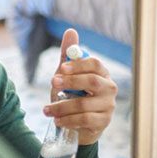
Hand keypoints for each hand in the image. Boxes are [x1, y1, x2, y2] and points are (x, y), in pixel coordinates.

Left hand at [42, 28, 117, 146]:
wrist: (78, 126)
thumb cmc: (74, 97)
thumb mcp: (68, 77)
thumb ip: (68, 57)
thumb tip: (70, 31)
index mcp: (102, 74)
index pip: (95, 64)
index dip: (78, 65)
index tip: (61, 68)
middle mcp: (109, 88)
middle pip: (92, 82)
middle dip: (70, 82)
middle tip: (52, 83)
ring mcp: (108, 106)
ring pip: (84, 104)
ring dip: (62, 106)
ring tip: (47, 109)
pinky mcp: (104, 122)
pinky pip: (85, 120)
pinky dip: (68, 120)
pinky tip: (57, 120)